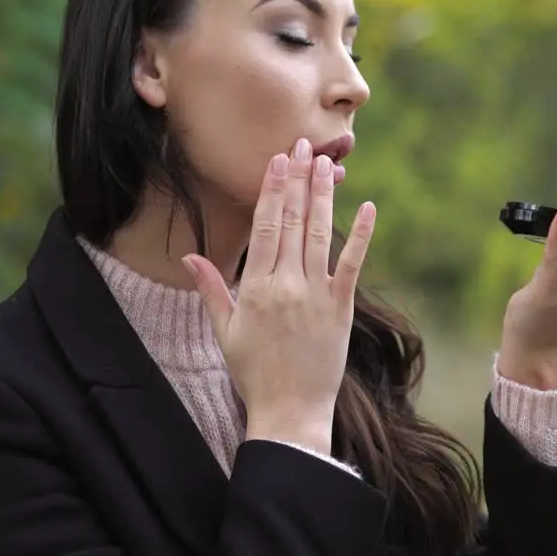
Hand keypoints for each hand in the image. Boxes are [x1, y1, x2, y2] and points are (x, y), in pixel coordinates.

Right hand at [182, 138, 376, 454]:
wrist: (289, 410)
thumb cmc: (253, 372)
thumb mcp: (225, 330)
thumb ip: (211, 289)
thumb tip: (189, 257)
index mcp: (255, 286)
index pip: (265, 226)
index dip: (272, 189)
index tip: (278, 160)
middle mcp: (286, 284)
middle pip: (293, 221)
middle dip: (298, 179)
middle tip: (305, 145)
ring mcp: (316, 294)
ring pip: (320, 234)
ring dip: (323, 196)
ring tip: (327, 164)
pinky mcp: (340, 308)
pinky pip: (351, 264)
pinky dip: (361, 235)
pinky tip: (367, 207)